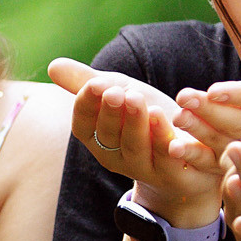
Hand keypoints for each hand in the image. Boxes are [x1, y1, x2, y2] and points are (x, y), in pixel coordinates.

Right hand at [51, 58, 221, 225]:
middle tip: (116, 91)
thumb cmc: (145, 121)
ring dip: (136, 124)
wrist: (188, 155)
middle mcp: (116, 157)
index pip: (83, 125)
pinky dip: (164, 140)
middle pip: (108, 136)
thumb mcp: (120, 96)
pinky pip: (167, 159)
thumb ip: (89, 83)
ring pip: (135, 148)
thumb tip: (52, 65)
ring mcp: (144, 169)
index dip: (87, 105)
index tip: (95, 83)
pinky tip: (164, 118)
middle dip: (111, 113)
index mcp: (98, 139)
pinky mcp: (173, 174)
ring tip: (138, 100)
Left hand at [173, 45, 240, 158]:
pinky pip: (215, 164)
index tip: (214, 89)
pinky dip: (195, 157)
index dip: (240, 96)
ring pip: (225, 143)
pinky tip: (174, 148)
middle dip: (211, 111)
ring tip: (178, 116)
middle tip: (184, 97)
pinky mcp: (239, 167)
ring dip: (199, 131)